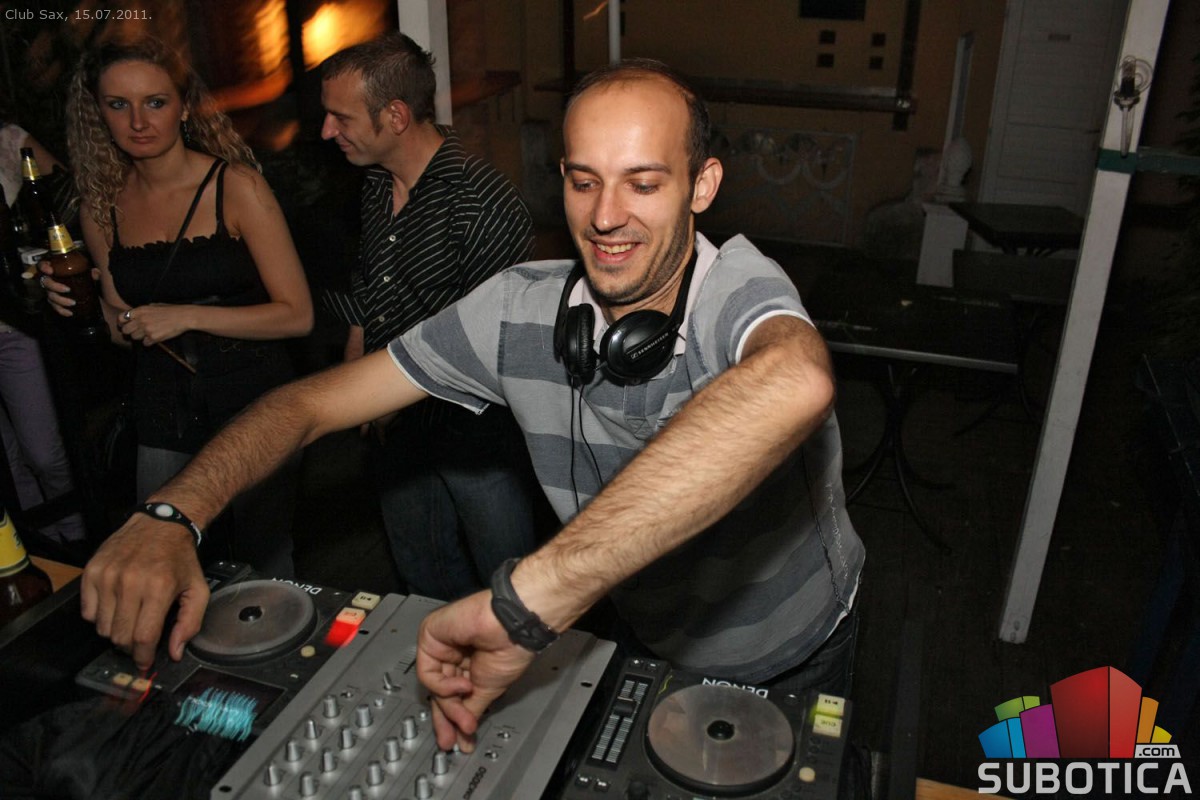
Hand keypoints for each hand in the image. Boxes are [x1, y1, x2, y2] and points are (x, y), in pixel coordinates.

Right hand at [37, 260, 88, 316]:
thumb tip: (96, 272)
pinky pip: (56, 307)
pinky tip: (70, 313)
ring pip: (51, 296)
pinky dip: (62, 311)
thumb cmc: (85, 282)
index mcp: (56, 272)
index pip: (43, 265)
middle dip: (55, 286)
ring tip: (73, 303)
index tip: (50, 270)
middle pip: (46, 282)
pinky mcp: (55, 303)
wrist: (90, 298)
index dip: (43, 267)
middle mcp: (51, 281)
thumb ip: (93, 274)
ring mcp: (52, 293)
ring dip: (61, 300)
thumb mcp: (90, 277)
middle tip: (68, 289)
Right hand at [79, 513, 209, 669]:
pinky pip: (88, 612)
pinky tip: (115, 605)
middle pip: (120, 636)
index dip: (143, 657)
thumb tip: (175, 653)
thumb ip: (190, 623)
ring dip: (115, 631)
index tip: (144, 664)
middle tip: (139, 640)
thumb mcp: (197, 588)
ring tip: (129, 618)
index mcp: (159, 588)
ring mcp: (107, 576)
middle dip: (130, 646)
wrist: (159, 523)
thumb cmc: (179, 558)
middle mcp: (130, 582)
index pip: (143, 637)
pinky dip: (100, 616)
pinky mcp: (91, 571)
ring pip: (102, 628)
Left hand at [117, 303, 191, 345]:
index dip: (121, 323)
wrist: (183, 317)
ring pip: (134, 338)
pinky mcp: (154, 338)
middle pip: (125, 330)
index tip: (124, 325)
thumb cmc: (171, 310)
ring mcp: (147, 329)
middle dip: (130, 332)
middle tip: (136, 331)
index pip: (121, 318)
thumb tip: (135, 315)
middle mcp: (141, 320)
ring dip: (140, 337)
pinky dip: (149, 342)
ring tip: (148, 333)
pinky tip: (155, 337)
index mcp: (140, 310)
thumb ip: (143, 311)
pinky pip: (145, 343)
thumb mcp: (154, 306)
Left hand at [416, 591, 535, 751]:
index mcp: (468, 662)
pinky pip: (427, 671)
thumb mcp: (488, 689)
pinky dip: (443, 685)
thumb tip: (463, 729)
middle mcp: (453, 653)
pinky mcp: (430, 635)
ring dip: (450, 705)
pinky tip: (463, 684)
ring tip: (466, 714)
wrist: (513, 626)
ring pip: (433, 685)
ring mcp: (441, 645)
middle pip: (440, 692)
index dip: (455, 718)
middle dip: (447, 718)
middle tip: (450, 740)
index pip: (454, 694)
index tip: (460, 740)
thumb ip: (470, 708)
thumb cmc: (510, 647)